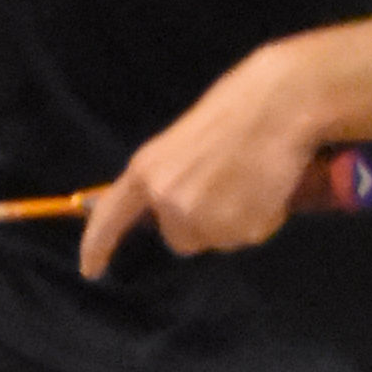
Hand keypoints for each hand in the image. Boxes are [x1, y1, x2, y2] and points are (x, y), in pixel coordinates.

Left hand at [76, 43, 335, 278]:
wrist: (281, 101)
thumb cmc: (237, 108)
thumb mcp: (184, 143)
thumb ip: (171, 178)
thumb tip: (173, 210)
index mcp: (146, 170)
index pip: (111, 216)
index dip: (97, 246)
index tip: (90, 270)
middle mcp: (167, 199)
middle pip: (180, 240)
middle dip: (201, 224)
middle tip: (228, 186)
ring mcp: (202, 216)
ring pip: (217, 240)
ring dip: (235, 221)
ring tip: (252, 180)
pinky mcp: (238, 228)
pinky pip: (249, 237)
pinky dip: (262, 219)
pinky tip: (268, 186)